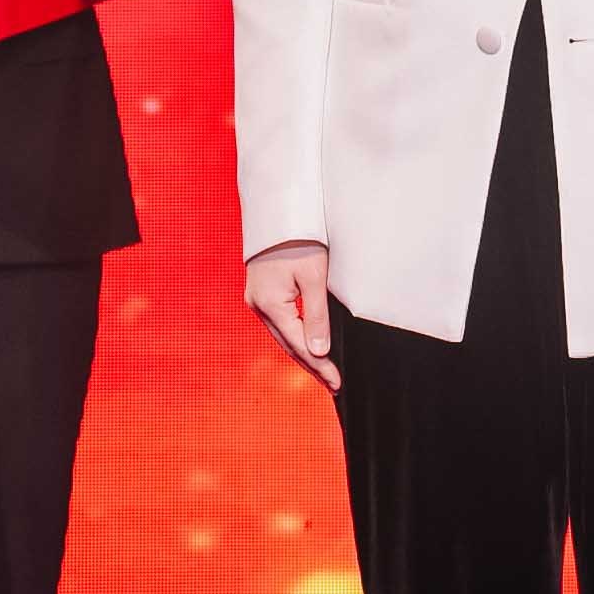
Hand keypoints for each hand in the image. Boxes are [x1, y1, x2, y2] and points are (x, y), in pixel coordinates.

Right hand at [246, 241, 339, 388]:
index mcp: (270, 304)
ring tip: (324, 370)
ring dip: (302, 352)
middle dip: (312, 365)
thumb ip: (317, 316)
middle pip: (287, 344)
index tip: (337, 383)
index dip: (320, 366)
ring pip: (282, 334)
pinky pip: (278, 321)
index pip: (299, 346)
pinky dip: (294, 335)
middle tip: (333, 384)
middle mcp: (257, 305)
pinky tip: (306, 343)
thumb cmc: (300, 239)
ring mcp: (256, 298)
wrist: (279, 209)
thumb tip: (318, 352)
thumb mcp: (314, 277)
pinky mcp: (260, 291)